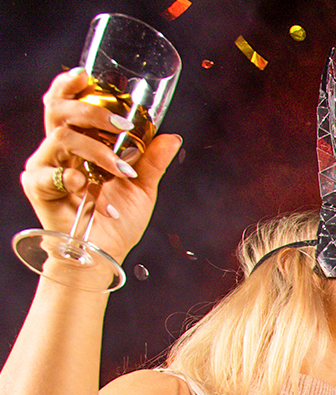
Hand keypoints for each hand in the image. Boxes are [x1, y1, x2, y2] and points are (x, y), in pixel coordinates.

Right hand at [21, 68, 181, 262]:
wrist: (104, 254)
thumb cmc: (120, 220)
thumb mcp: (142, 187)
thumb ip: (151, 161)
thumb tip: (172, 136)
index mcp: (79, 143)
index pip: (66, 104)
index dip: (71, 85)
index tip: (86, 74)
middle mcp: (58, 149)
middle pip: (58, 110)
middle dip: (91, 110)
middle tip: (122, 123)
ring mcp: (46, 165)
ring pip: (63, 137)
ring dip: (99, 151)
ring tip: (123, 171)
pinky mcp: (38, 186)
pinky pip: (52, 172)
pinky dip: (77, 179)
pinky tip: (92, 189)